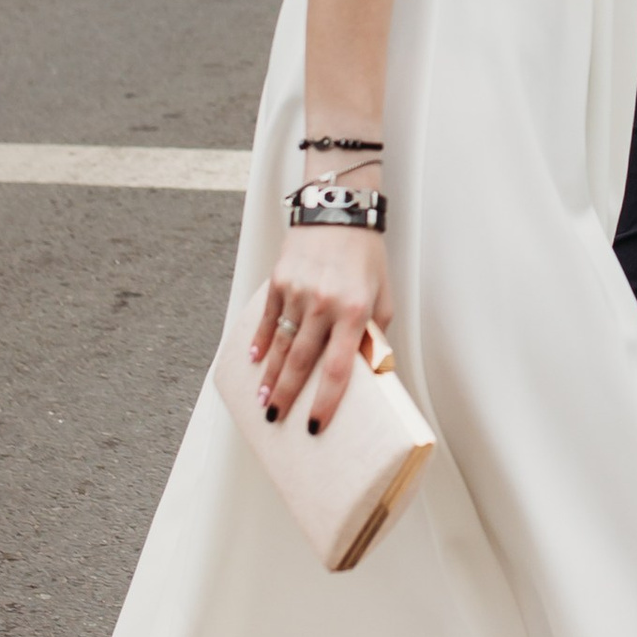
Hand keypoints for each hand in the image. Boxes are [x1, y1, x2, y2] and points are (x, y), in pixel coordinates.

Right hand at [250, 224, 392, 431]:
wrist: (339, 211)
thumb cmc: (365, 257)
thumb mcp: (382, 296)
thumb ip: (374, 335)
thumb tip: (368, 371)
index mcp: (354, 311)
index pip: (338, 369)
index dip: (325, 402)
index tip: (316, 425)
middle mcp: (324, 304)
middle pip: (302, 362)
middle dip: (287, 395)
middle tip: (276, 419)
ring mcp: (298, 291)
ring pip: (282, 344)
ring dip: (270, 375)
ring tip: (263, 399)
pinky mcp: (280, 280)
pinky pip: (268, 318)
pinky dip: (261, 341)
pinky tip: (254, 359)